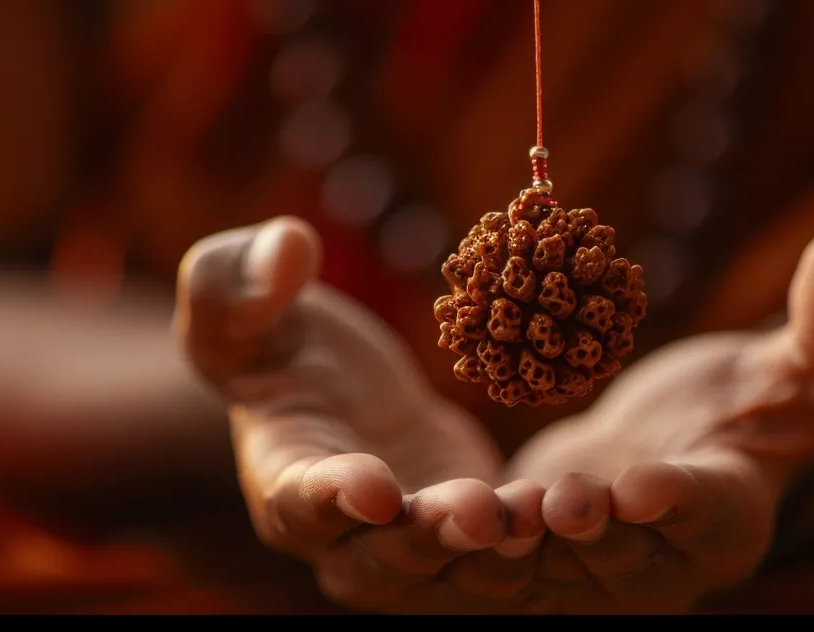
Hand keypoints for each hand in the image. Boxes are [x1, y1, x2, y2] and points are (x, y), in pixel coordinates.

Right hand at [176, 217, 548, 612]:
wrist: (327, 381)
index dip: (330, 498)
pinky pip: (503, 548)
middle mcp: (340, 539)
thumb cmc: (271, 332)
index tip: (370, 486)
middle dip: (431, 539)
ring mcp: (408, 549)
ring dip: (497, 547)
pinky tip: (580, 502)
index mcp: (279, 479)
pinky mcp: (466, 536)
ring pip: (453, 567)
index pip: (297, 500)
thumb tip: (289, 244)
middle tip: (477, 510)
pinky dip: (540, 534)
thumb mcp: (233, 294)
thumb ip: (238, 281)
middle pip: (383, 558)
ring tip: (543, 512)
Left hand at [506, 231, 813, 613]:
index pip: (708, 511)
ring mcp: (592, 560)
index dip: (679, 499)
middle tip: (566, 502)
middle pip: (625, 553)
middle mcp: (661, 559)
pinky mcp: (537, 544)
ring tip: (495, 512)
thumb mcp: (811, 367)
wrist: (687, 437)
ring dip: (523, 540)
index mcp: (731, 517)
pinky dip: (476, 529)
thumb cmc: (763, 402)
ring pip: (553, 559)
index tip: (648, 484)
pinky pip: (503, 544)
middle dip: (593, 532)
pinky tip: (442, 507)